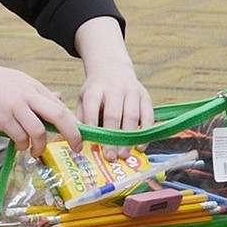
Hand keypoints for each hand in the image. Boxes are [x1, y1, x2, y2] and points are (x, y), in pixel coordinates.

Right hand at [0, 59, 81, 157]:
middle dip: (72, 134)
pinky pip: (19, 136)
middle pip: (59, 116)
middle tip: (76, 148)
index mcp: (35, 87)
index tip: (80, 137)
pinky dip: (22, 145)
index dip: (74, 124)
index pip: (61, 107)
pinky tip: (19, 146)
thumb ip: (39, 93)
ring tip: (36, 151)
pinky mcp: (1, 117)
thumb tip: (59, 99)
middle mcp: (28, 95)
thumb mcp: (20, 82)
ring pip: (39, 131)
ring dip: (40, 146)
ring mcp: (15, 106)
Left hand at [73, 17, 153, 159]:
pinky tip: (140, 146)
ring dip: (128, 137)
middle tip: (110, 156)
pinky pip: (148, 116)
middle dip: (112, 137)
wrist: (113, 69)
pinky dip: (145, 132)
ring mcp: (131, 92)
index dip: (92, 123)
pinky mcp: (145, 96)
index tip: (92, 142)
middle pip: (113, 114)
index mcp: (94, 90)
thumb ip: (82, 119)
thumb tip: (78, 143)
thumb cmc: (96, 92)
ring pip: (132, 116)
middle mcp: (114, 89)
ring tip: (123, 154)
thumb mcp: (83, 98)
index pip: (92, 105)